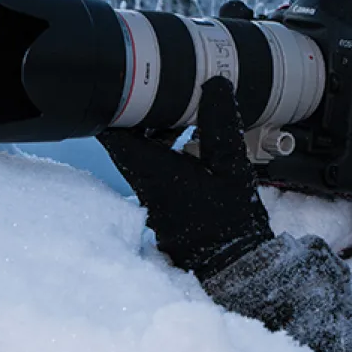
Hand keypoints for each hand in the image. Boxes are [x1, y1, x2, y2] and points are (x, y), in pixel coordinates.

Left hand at [96, 76, 272, 279]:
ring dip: (158, 134)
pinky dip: (170, 154)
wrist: (237, 268)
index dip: (115, 106)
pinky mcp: (167, 210)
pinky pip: (159, 173)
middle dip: (143, 115)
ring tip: (185, 116)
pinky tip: (196, 147)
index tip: (128, 86)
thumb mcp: (232, 166)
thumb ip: (221, 124)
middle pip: (127, 141)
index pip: (114, 134)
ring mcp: (155, 200)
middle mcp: (146, 186)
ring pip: (144, 156)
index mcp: (153, 172)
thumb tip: (215, 84)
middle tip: (164, 93)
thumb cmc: (232, 222)